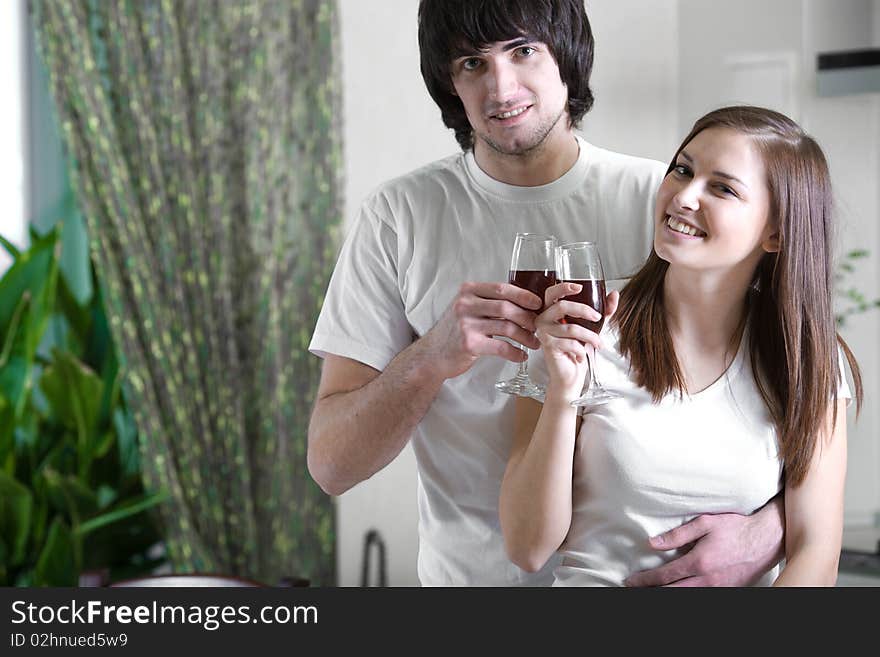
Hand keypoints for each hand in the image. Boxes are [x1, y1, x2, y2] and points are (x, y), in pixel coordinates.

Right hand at [420, 281, 542, 379]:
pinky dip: (515, 352)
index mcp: (468, 292)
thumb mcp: (466, 309)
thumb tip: (522, 303)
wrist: (432, 354)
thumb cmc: (453, 332)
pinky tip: (521, 355)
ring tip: (533, 343)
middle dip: (527, 318)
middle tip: (537, 326)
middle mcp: (465, 305)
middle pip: (506, 307)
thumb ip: (488, 303)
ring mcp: (466, 324)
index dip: (523, 295)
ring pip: (507, 327)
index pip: (501, 288)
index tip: (537, 303)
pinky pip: (501, 347)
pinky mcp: (469, 344)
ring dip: (525, 336)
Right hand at [535, 284, 618, 395]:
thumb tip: (614, 295)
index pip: (552, 293)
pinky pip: (571, 343)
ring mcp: (543, 333)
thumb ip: (604, 311)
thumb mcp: (593, 327)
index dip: (563, 288)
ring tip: (598, 344)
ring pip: (571, 328)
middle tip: (598, 318)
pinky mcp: (548, 347)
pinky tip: (582, 356)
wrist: (570, 376)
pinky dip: (582, 350)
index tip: (579, 287)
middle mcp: (543, 320)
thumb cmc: (578, 351)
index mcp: (551, 312)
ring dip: (590, 337)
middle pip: (562, 306)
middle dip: (584, 310)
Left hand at [624, 503, 784, 586]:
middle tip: (636, 590)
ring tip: (653, 591)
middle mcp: (707, 580)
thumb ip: (677, 534)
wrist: (767, 538)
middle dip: (652, 592)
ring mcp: (718, 588)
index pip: (664, 576)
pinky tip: (679, 590)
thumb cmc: (736, 527)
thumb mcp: (704, 523)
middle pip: (672, 592)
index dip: (645, 580)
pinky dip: (687, 595)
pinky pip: (703, 596)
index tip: (631, 581)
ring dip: (668, 595)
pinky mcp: (728, 590)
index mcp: (698, 562)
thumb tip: (653, 543)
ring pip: (687, 597)